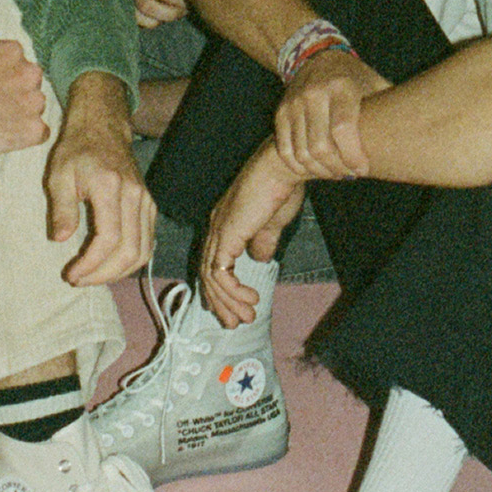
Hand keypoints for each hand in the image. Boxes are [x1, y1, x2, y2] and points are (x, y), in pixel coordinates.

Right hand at [0, 38, 48, 173]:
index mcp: (11, 51)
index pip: (19, 63)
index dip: (6, 78)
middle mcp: (29, 72)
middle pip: (32, 84)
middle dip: (18, 95)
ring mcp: (35, 101)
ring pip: (36, 109)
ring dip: (22, 116)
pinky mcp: (34, 129)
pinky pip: (40, 133)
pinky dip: (26, 137)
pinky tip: (8, 140)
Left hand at [44, 74, 154, 285]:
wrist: (102, 127)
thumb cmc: (77, 150)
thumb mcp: (59, 175)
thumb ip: (61, 208)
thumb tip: (61, 239)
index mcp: (111, 187)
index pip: (109, 238)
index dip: (91, 264)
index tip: (71, 274)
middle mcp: (135, 196)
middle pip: (131, 250)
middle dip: (104, 274)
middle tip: (79, 280)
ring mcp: (146, 201)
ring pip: (144, 251)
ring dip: (119, 272)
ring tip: (93, 276)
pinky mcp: (150, 206)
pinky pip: (148, 242)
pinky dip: (131, 261)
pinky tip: (109, 265)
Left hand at [200, 145, 305, 323]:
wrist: (284, 168)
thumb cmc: (282, 188)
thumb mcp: (272, 223)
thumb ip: (263, 241)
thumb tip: (260, 259)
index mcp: (225, 224)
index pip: (214, 264)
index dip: (221, 290)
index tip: (235, 309)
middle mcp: (216, 228)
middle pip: (208, 274)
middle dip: (221, 303)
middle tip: (235, 323)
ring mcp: (218, 231)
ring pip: (211, 277)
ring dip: (228, 302)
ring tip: (246, 317)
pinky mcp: (225, 235)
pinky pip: (220, 272)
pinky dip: (232, 290)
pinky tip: (249, 299)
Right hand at [272, 45, 386, 178]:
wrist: (315, 56)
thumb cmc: (354, 77)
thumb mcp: (375, 84)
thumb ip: (391, 107)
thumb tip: (423, 133)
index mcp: (342, 87)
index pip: (342, 129)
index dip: (352, 156)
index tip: (363, 169)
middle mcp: (314, 94)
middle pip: (320, 147)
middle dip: (337, 168)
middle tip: (349, 174)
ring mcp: (294, 104)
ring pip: (302, 153)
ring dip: (320, 170)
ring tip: (335, 172)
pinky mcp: (281, 113)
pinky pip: (286, 151)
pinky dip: (300, 166)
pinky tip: (315, 168)